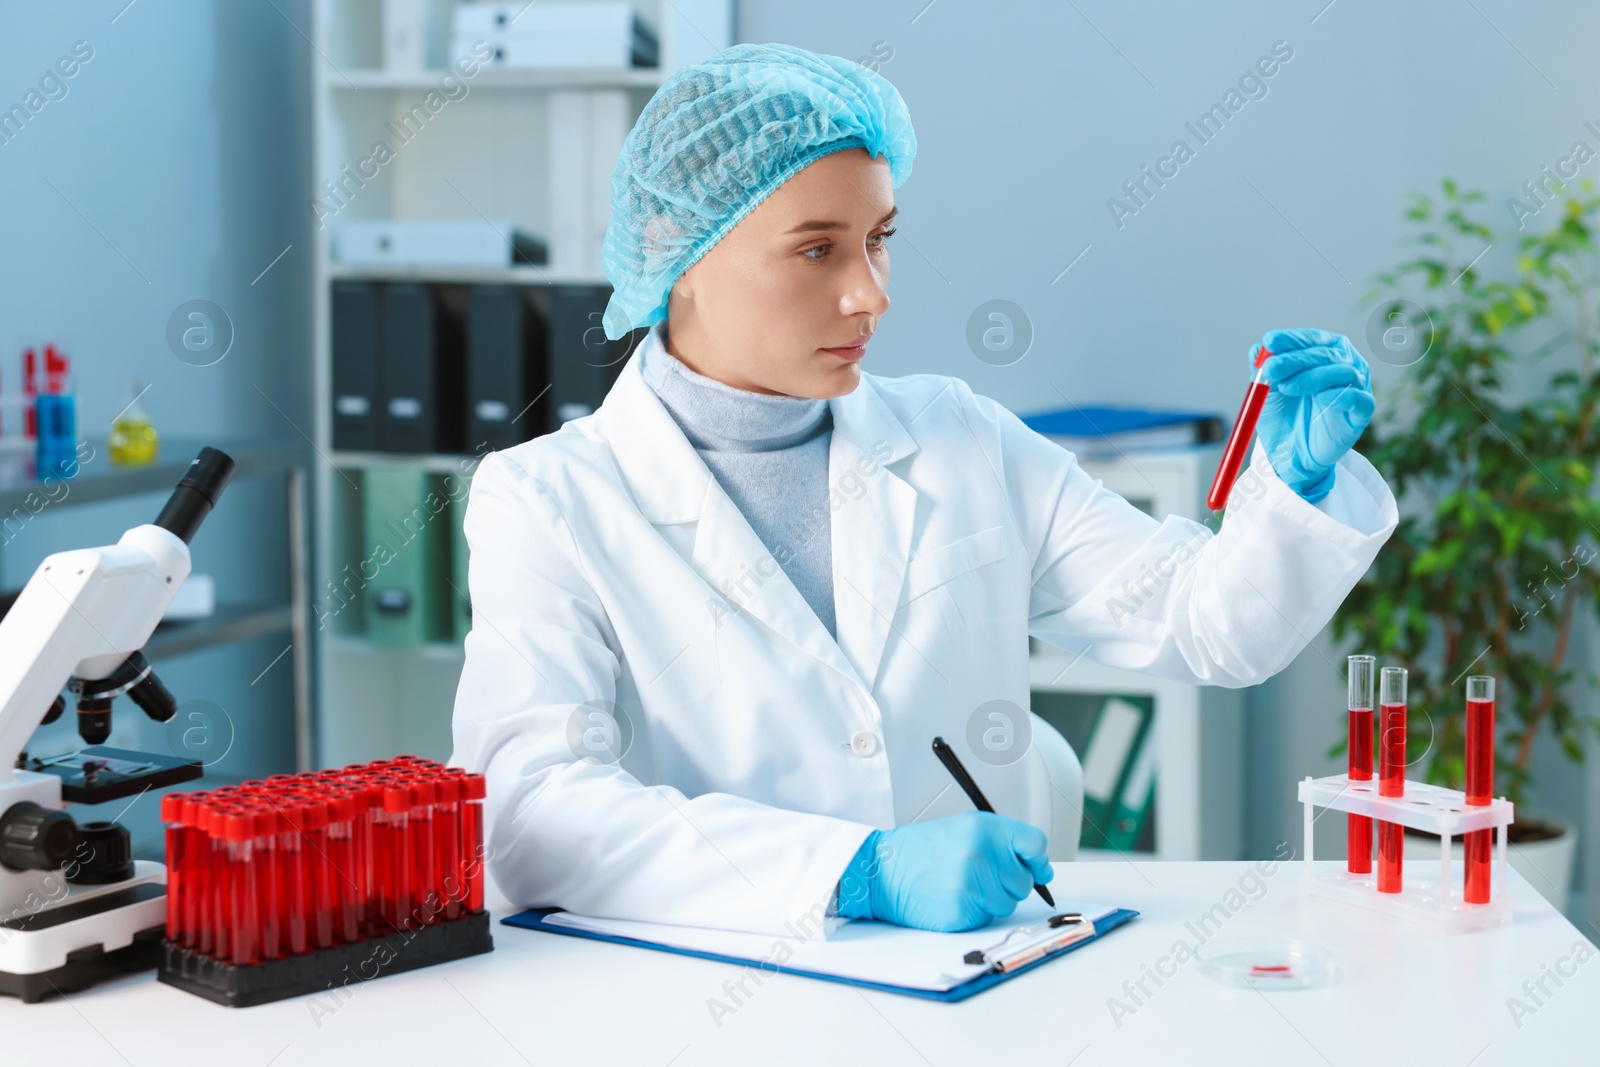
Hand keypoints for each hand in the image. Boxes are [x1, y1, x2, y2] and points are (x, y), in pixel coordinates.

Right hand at [835, 812, 1052, 931]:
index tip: (1036, 868)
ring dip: (989, 899)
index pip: (1035, 844)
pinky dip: (973, 913)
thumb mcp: (963, 829)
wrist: (882, 870)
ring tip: (959, 885)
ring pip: (1007, 903)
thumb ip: (1002, 842)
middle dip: (1006, 882)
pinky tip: (950, 899)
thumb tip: (1041, 869)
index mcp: (985, 828)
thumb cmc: (922, 851)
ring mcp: (972, 884)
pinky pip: (987, 919)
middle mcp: (982, 853)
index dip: (1038, 860)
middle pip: (1024, 880)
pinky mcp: (963, 911)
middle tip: (975, 874)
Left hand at [1254, 328, 1374, 503]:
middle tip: (1271, 368)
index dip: (1291, 339)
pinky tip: (1319, 400)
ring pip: (1342, 372)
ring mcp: (1357, 387)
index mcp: (1325, 352)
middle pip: (1326, 353)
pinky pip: (1357, 398)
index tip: (1270, 342)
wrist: (1292, 454)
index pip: (1311, 338)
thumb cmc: (1284, 416)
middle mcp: (1346, 364)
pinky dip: (1339, 396)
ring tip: (1286, 388)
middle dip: (1295, 359)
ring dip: (1312, 377)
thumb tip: (1256, 349)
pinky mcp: (1363, 411)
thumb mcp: (1268, 391)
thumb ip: (1263, 370)